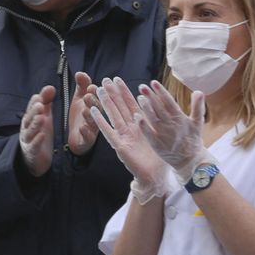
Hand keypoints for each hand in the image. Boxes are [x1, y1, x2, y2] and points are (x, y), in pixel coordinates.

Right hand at [18, 86, 54, 176]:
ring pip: (30, 131)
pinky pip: (34, 146)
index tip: (40, 96)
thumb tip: (50, 86)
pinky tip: (42, 135)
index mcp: (29, 119)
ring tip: (41, 117)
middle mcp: (26, 129)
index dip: (34, 103)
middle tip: (40, 104)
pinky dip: (37, 141)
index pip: (31, 109)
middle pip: (29, 119)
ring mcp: (28, 140)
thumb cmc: (38, 134)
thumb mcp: (43, 117)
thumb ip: (46, 102)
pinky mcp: (32, 152)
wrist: (34, 159)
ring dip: (35, 124)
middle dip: (34, 111)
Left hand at [66, 72, 98, 155]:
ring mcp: (93, 130)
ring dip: (89, 116)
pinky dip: (85, 132)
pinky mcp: (87, 140)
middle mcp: (98, 118)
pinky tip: (82, 128)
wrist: (76, 137)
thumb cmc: (80, 116)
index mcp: (97, 106)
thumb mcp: (79, 98)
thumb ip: (81, 86)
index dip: (95, 93)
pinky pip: (87, 137)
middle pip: (98, 110)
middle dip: (93, 102)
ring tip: (85, 110)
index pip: (98, 98)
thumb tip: (80, 73)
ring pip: (94, 123)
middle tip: (87, 96)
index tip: (91, 87)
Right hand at [89, 77, 174, 203]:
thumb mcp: (160, 133)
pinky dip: (101, 121)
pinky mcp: (120, 146)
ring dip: (106, 103)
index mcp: (140, 124)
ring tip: (98, 90)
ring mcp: (123, 136)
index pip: (131, 103)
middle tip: (104, 79)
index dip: (124, 91)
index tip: (117, 79)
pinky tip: (94, 111)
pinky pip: (108, 132)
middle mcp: (130, 128)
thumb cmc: (159, 156)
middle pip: (120, 107)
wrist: (156, 175)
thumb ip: (156, 118)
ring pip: (113, 116)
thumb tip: (157, 100)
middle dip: (112, 93)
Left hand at [136, 82, 208, 175]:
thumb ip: (197, 106)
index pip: (169, 102)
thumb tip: (199, 91)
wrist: (191, 161)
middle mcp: (171, 125)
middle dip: (151, 97)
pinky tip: (136, 117)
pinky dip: (143, 126)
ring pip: (153, 119)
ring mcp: (163, 134)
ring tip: (139, 97)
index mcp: (180, 118)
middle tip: (142, 86)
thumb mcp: (198, 122)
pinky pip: (149, 134)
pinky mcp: (157, 144)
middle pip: (159, 108)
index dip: (161, 92)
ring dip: (146, 108)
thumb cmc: (193, 139)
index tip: (154, 82)